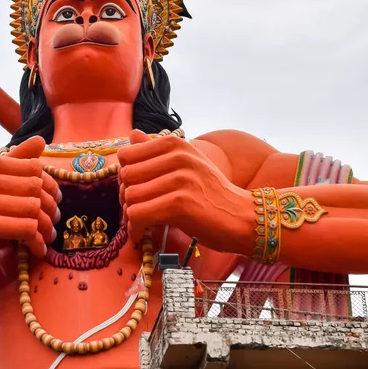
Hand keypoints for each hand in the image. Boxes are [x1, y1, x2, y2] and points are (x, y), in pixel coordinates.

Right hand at [0, 136, 60, 278]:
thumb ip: (14, 160)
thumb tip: (40, 140)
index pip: (34, 167)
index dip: (49, 186)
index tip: (52, 201)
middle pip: (35, 187)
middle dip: (49, 207)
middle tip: (52, 222)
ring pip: (32, 208)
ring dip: (45, 227)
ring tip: (46, 236)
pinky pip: (23, 228)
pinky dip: (35, 241)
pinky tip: (36, 248)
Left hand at [118, 130, 251, 249]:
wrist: (242, 216)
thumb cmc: (211, 192)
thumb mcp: (187, 162)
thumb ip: (156, 149)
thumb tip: (132, 134)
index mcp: (174, 143)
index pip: (127, 155)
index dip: (125, 176)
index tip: (134, 190)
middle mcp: (177, 156)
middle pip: (126, 175)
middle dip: (125, 196)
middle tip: (135, 210)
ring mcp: (180, 179)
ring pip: (130, 196)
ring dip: (130, 215)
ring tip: (140, 223)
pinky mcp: (181, 204)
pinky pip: (139, 215)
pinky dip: (135, 228)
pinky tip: (141, 234)